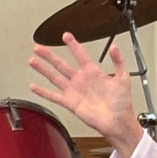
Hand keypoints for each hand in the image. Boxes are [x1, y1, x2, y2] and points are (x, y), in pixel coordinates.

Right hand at [29, 33, 141, 157]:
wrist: (118, 122)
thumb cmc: (122, 103)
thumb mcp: (123, 78)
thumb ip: (119, 62)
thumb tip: (115, 47)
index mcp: (93, 72)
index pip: (80, 55)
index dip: (73, 45)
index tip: (66, 35)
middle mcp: (81, 80)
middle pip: (61, 64)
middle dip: (49, 55)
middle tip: (38, 47)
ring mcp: (74, 91)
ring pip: (54, 77)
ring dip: (43, 69)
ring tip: (33, 60)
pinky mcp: (70, 103)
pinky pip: (54, 96)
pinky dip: (43, 92)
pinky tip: (34, 86)